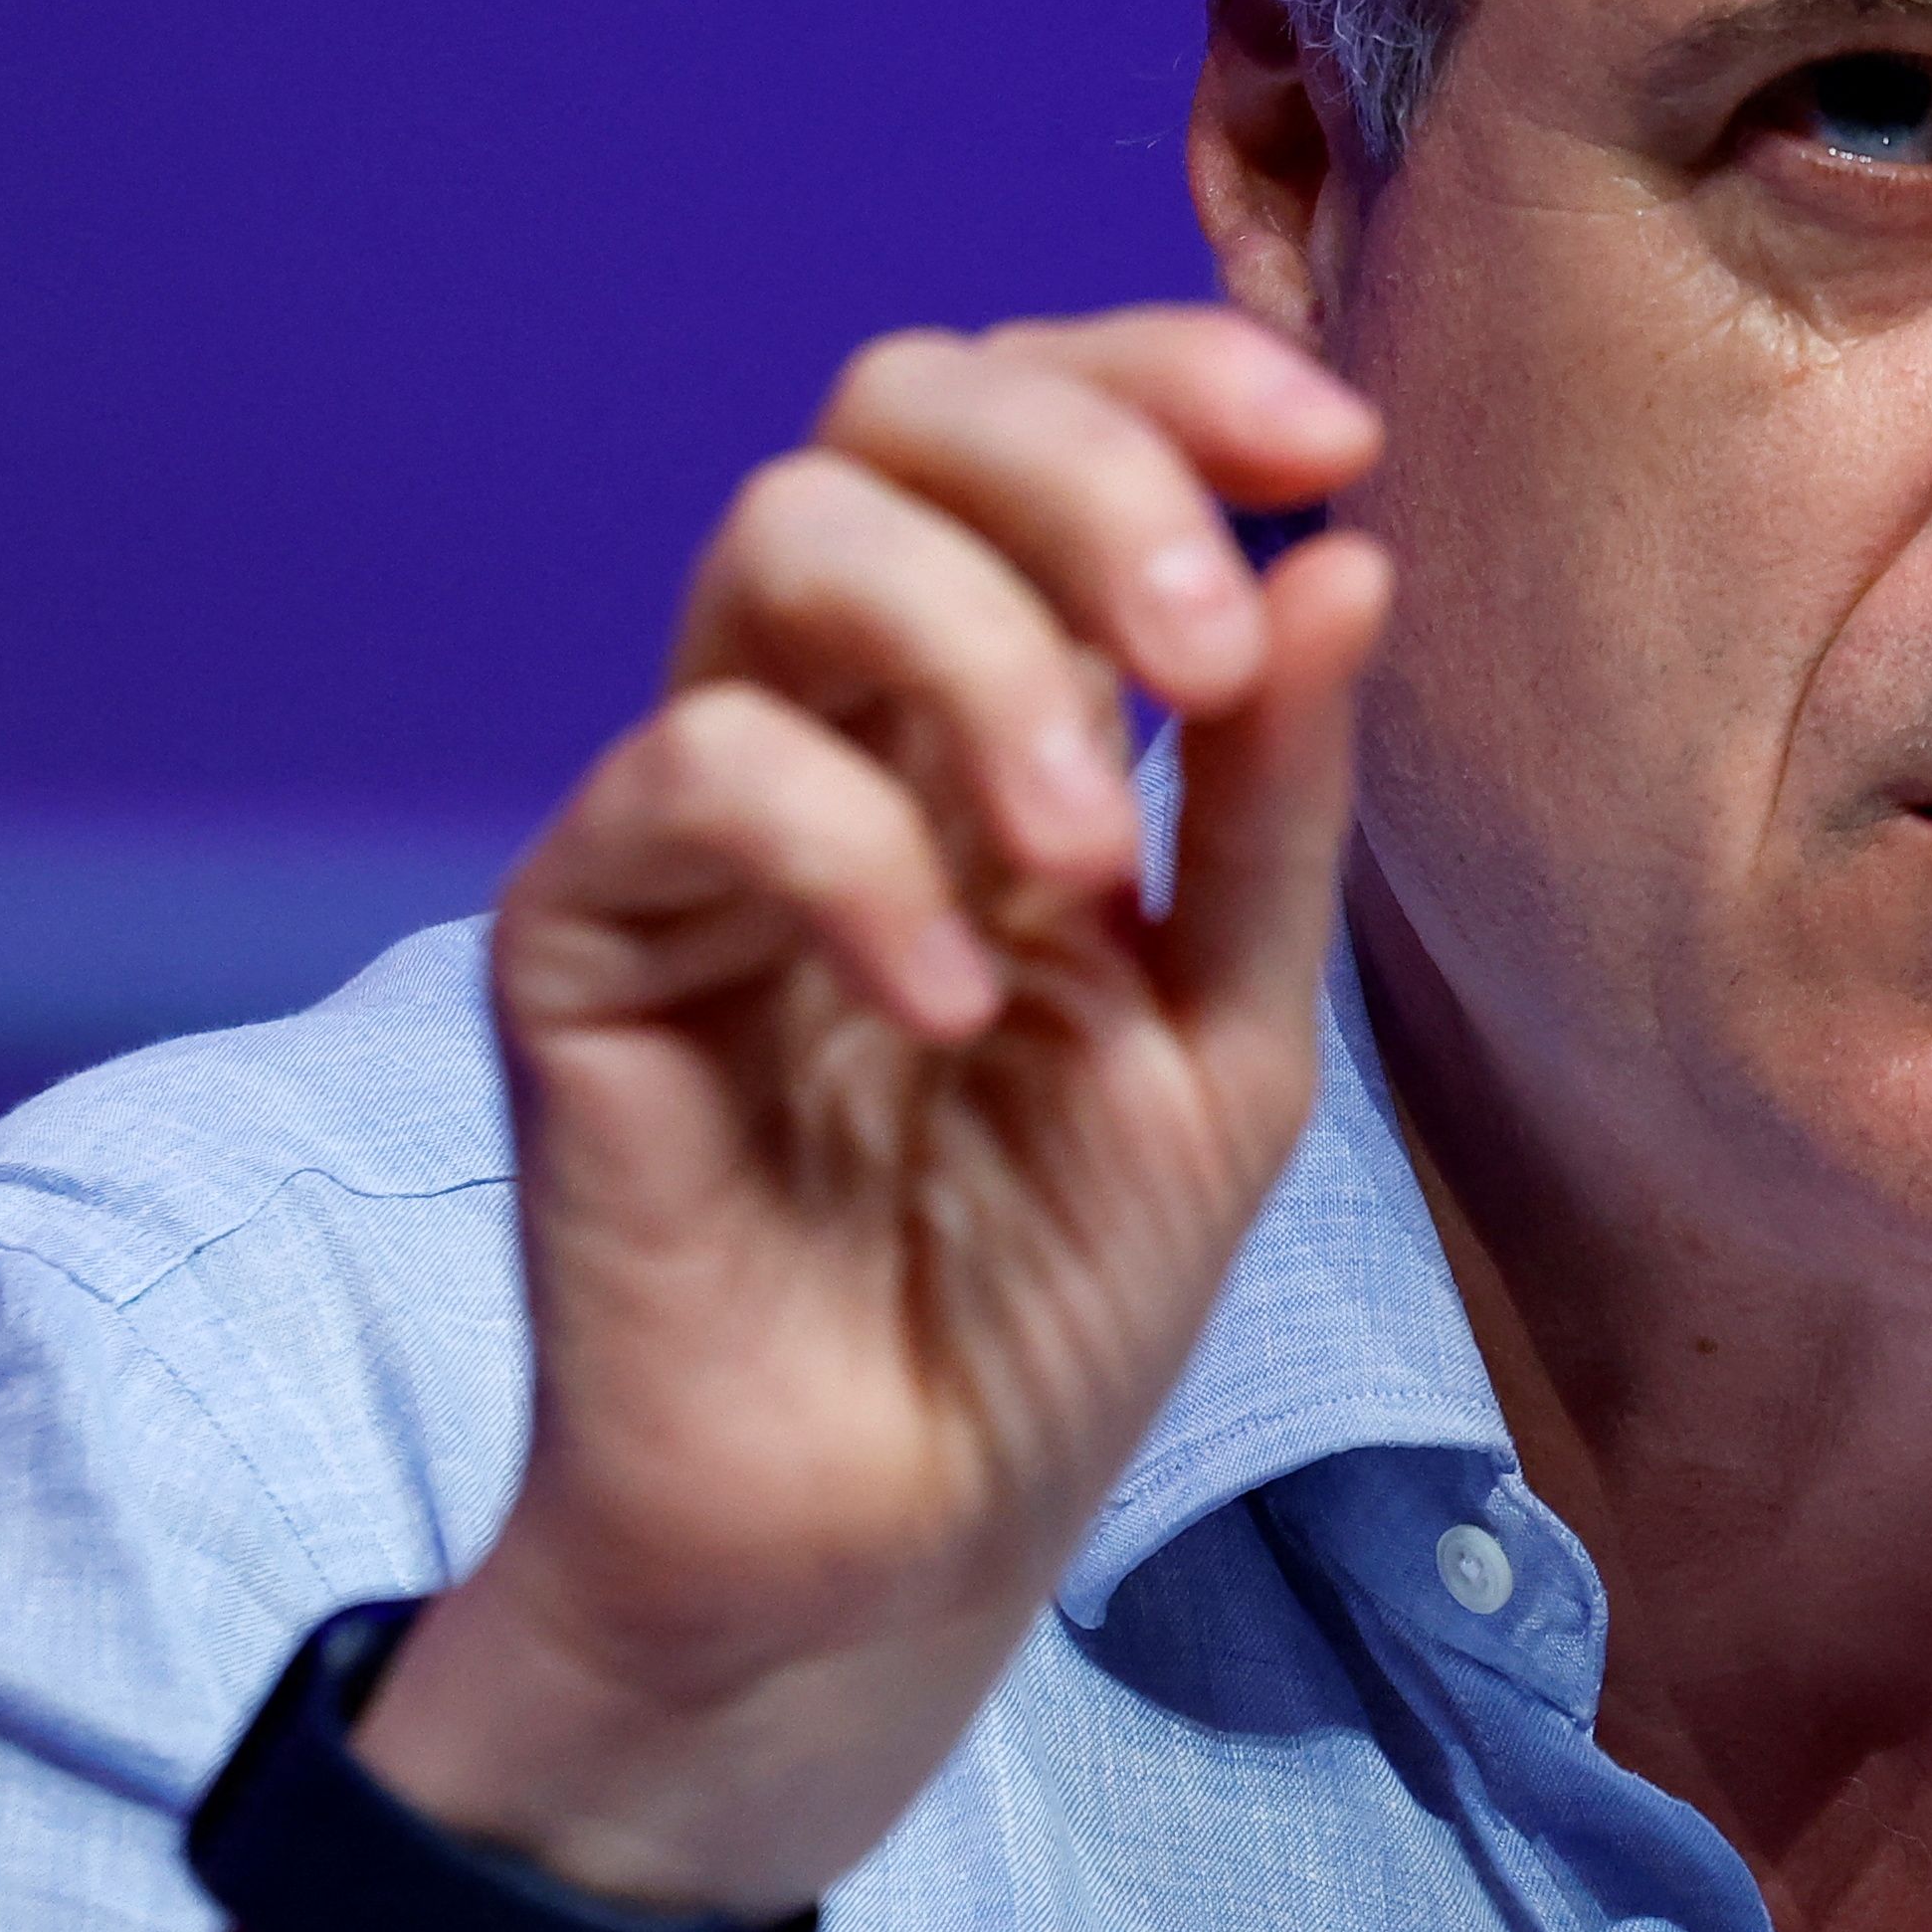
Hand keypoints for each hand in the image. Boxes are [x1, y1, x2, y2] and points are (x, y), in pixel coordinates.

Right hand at [350, 305, 1389, 1919]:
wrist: (888, 1555)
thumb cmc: (1046, 1296)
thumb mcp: (1229, 1033)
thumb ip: (1273, 802)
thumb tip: (1348, 549)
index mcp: (995, 712)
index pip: (1043, 421)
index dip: (1174, 377)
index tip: (1334, 441)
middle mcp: (836, 719)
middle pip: (896, 405)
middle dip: (1082, 469)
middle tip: (1201, 656)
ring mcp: (696, 817)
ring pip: (780, 532)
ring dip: (978, 646)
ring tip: (1080, 847)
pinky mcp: (583, 940)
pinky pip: (690, 772)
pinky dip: (850, 847)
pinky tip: (949, 1000)